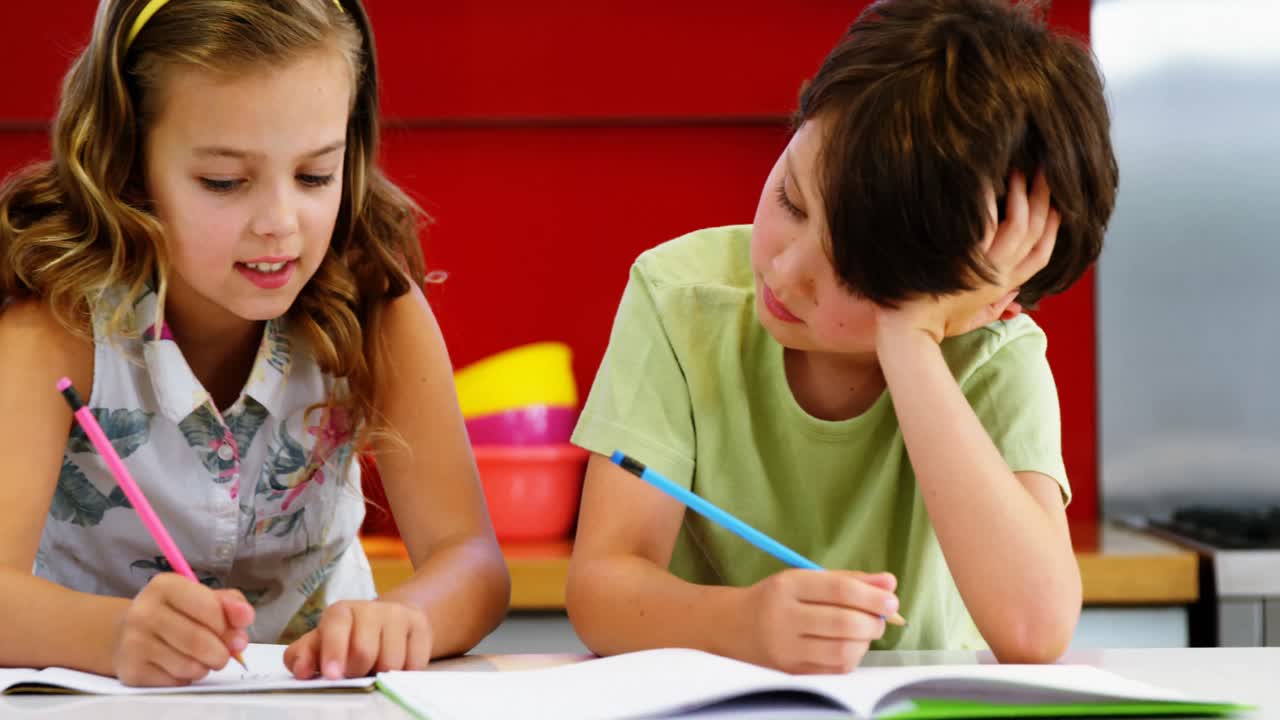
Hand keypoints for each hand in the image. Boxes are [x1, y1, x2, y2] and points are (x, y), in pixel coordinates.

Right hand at [112, 573, 253, 685]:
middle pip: (200, 641)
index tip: (231, 629)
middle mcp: (144, 612)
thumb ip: (231, 604)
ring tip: (200, 658)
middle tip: (223, 653)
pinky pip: (176, 682)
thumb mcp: (203, 598)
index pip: (209, 608)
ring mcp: (134, 643)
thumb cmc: (176, 613)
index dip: (227, 625)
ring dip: (205, 667)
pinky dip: (188, 678)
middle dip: (222, 652)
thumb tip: (246, 617)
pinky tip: (179, 666)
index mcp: (165, 586)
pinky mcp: (132, 671)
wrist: (128, 634)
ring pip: (190, 666)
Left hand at [284, 599, 431, 678]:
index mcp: (340, 612)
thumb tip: (301, 670)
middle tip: (356, 673)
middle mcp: (371, 608)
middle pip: (364, 651)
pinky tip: (396, 663)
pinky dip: (402, 673)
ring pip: (391, 662)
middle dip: (357, 671)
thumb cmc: (347, 638)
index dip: (333, 652)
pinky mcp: (421, 626)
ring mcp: (399, 615)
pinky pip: (413, 663)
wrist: (387, 621)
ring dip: (381, 674)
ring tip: (375, 667)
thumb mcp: (319, 644)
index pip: (336, 628)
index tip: (332, 675)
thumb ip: (302, 656)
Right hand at [744, 569, 897, 673]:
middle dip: (873, 621)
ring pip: (842, 650)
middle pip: (843, 623)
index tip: (892, 600)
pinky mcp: (792, 671)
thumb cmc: (778, 598)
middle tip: (881, 618)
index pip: (839, 590)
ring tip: (865, 632)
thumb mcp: (806, 579)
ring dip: (865, 642)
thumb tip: (889, 582)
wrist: (734, 626)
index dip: (872, 597)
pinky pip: (835, 669)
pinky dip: (852, 657)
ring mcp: (786, 648)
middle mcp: (784, 617)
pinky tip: (850, 645)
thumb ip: (849, 580)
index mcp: (788, 586)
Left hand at [875, 169, 1060, 343]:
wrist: (907, 330)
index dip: (1054, 227)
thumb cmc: (934, 322)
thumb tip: (1015, 302)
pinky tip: (989, 179)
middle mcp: (1001, 276)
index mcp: (1004, 287)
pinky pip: (987, 222)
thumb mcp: (974, 319)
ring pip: (1020, 224)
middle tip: (1046, 171)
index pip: (1042, 254)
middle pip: (1036, 233)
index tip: (1057, 202)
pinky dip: (991, 199)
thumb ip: (997, 308)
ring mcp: (985, 266)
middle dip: (1045, 199)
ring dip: (1023, 195)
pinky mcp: (965, 259)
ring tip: (1021, 170)